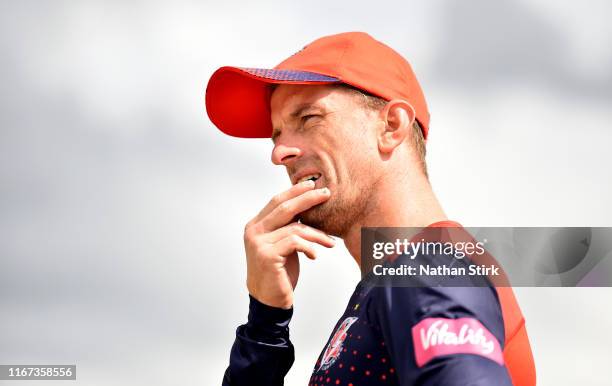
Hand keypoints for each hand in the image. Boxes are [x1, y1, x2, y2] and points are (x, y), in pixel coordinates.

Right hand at [244, 180, 334, 308]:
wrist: (269, 300)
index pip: (276, 201)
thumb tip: (307, 206)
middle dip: (308, 199)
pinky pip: (295, 243)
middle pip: (285, 208)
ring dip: (317, 234)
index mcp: (256, 225)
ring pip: (295, 228)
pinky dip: (309, 247)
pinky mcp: (267, 256)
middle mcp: (254, 231)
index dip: (295, 191)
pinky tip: (314, 256)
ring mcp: (258, 243)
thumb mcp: (283, 244)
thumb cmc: (279, 272)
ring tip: (330, 242)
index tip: (313, 185)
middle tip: (327, 194)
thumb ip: (288, 227)